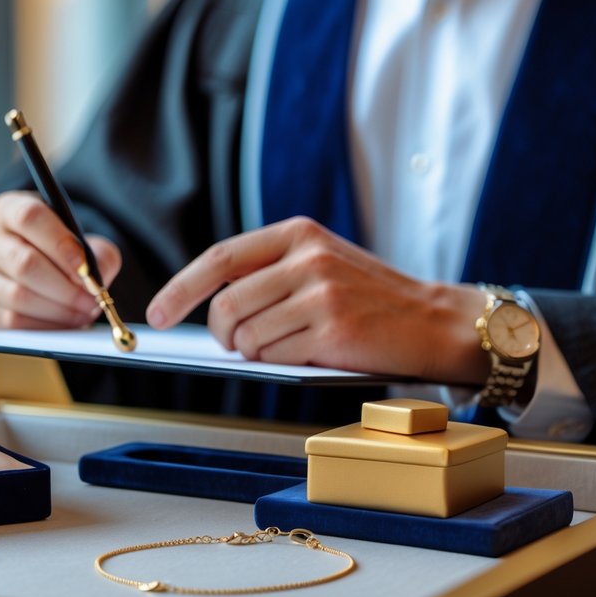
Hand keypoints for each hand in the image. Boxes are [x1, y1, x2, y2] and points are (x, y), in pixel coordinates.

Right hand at [0, 190, 121, 329]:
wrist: (45, 273)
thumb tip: (98, 277)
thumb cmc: (64, 253)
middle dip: (66, 285)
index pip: (29, 218)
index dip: (61, 244)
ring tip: (84, 310)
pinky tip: (66, 320)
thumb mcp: (86, 242)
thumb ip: (100, 254)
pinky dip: (47, 324)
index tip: (86, 268)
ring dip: (60, 308)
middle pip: (24, 262)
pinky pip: (15, 321)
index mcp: (8, 210)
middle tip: (92, 297)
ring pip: (19, 295)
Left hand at [145, 216, 486, 383]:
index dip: (181, 289)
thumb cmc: (370, 298)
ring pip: (248, 336)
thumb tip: (208, 308)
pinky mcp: (333, 332)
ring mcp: (321, 294)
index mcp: (298, 233)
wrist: (436, 321)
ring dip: (253, 353)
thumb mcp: (321, 261)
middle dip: (221, 335)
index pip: (220, 259)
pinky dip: (278, 363)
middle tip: (236, 345)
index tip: (159, 313)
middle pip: (226, 305)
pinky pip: (275, 357)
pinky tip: (305, 355)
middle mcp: (308, 258)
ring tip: (282, 347)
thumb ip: (271, 271)